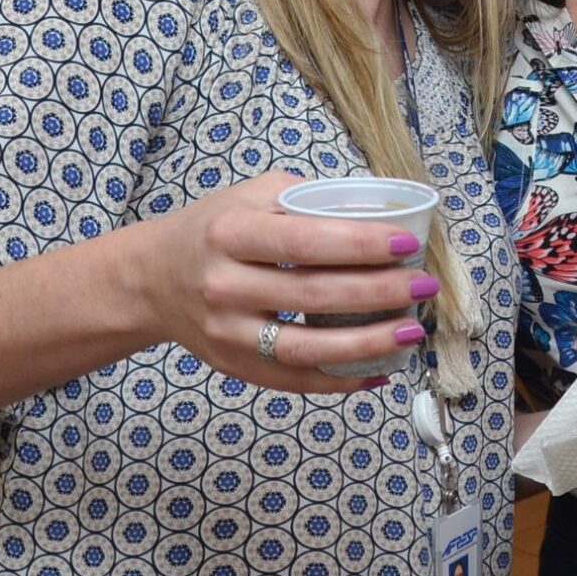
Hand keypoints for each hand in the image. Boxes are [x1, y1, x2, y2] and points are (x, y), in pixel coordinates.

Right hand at [135, 172, 440, 395]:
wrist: (152, 279)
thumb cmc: (215, 228)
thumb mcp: (251, 195)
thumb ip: (308, 199)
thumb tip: (380, 211)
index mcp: (232, 233)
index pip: (307, 241)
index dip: (361, 244)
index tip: (407, 243)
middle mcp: (225, 285)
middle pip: (314, 296)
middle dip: (379, 292)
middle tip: (423, 286)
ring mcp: (228, 333)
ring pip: (307, 349)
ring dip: (368, 344)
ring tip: (412, 331)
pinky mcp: (234, 367)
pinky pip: (295, 380)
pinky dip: (342, 380)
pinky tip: (381, 369)